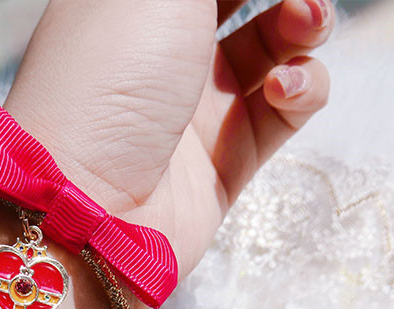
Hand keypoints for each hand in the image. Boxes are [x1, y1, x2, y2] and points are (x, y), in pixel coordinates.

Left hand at [4, 0, 333, 308]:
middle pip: (245, 0)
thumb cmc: (106, 79)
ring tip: (305, 22)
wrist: (88, 204)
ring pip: (274, 50)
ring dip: (304, 24)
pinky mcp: (228, 161)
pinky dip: (302, 88)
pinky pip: (284, 112)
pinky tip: (283, 86)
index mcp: (134, 4)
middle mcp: (166, 51)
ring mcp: (197, 107)